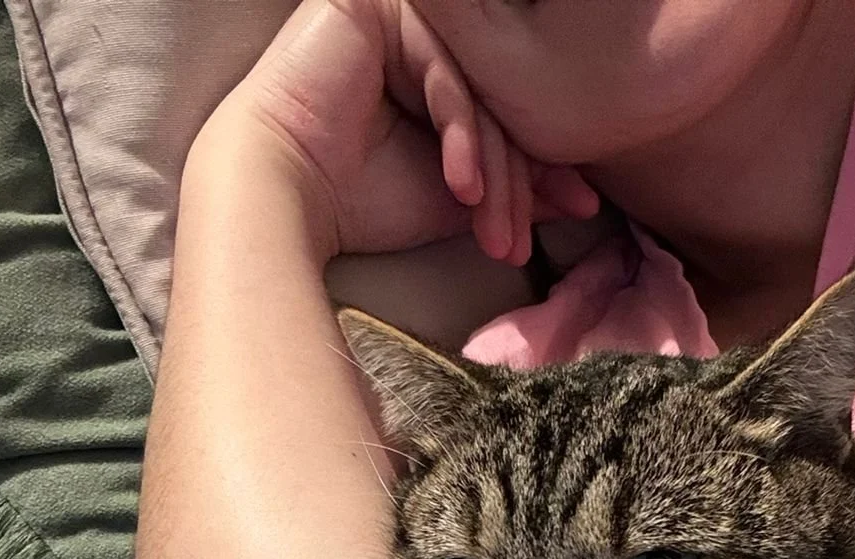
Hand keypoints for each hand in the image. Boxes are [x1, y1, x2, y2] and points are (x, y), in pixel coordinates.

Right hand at [208, 0, 597, 265]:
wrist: (275, 198)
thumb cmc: (355, 201)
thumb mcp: (455, 194)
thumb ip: (512, 184)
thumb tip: (578, 196)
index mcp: (422, 64)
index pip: (498, 107)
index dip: (536, 166)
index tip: (575, 214)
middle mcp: (408, 31)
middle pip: (492, 96)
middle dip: (519, 178)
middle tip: (523, 238)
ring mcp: (391, 12)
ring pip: (474, 89)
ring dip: (495, 170)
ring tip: (495, 231)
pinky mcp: (371, 7)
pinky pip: (444, 71)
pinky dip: (462, 136)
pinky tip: (462, 188)